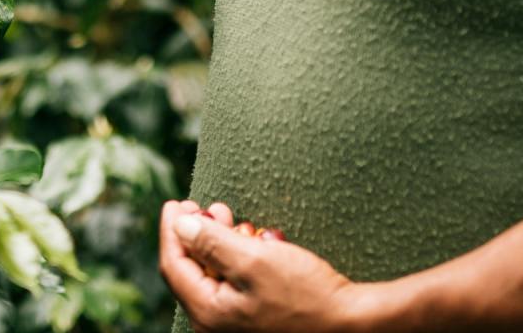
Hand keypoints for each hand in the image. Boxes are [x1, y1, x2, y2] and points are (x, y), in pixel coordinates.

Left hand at [159, 200, 359, 332]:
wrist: (351, 324)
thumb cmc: (306, 295)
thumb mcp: (255, 260)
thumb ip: (211, 242)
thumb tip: (179, 225)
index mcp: (209, 313)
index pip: (174, 265)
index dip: (171, 230)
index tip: (175, 202)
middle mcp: (216, 324)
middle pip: (192, 269)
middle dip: (200, 233)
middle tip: (213, 207)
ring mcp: (235, 324)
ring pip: (214, 273)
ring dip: (222, 241)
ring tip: (236, 219)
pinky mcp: (255, 319)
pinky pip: (234, 283)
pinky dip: (240, 258)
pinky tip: (256, 241)